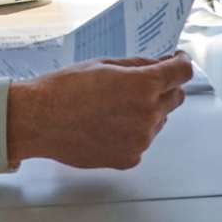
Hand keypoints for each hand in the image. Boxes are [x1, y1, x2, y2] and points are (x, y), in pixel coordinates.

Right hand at [5, 53, 192, 170]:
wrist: (39, 120)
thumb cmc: (64, 90)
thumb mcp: (104, 65)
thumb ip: (137, 66)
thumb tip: (157, 65)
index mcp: (143, 86)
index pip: (181, 74)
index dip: (181, 65)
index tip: (177, 62)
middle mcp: (148, 115)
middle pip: (175, 98)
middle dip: (164, 88)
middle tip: (142, 83)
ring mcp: (140, 140)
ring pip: (158, 121)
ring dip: (147, 112)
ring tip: (113, 107)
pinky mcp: (129, 158)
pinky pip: (142, 141)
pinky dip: (132, 133)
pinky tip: (107, 125)